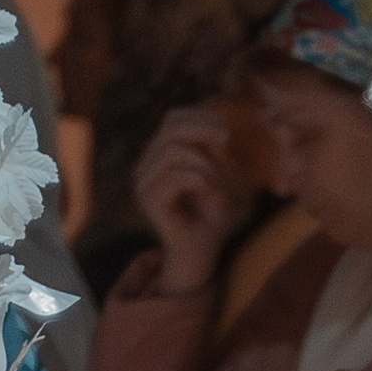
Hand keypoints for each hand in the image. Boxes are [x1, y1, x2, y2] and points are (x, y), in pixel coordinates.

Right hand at [133, 104, 251, 292]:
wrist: (202, 252)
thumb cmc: (211, 214)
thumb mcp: (216, 173)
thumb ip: (210, 149)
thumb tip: (214, 127)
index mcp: (158, 157)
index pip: (171, 120)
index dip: (199, 118)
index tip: (226, 134)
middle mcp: (146, 168)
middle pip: (169, 129)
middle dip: (202, 130)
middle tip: (227, 141)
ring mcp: (144, 185)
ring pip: (172, 152)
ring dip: (204, 163)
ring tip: (219, 182)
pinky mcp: (150, 203)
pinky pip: (176, 177)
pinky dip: (201, 181)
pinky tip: (212, 193)